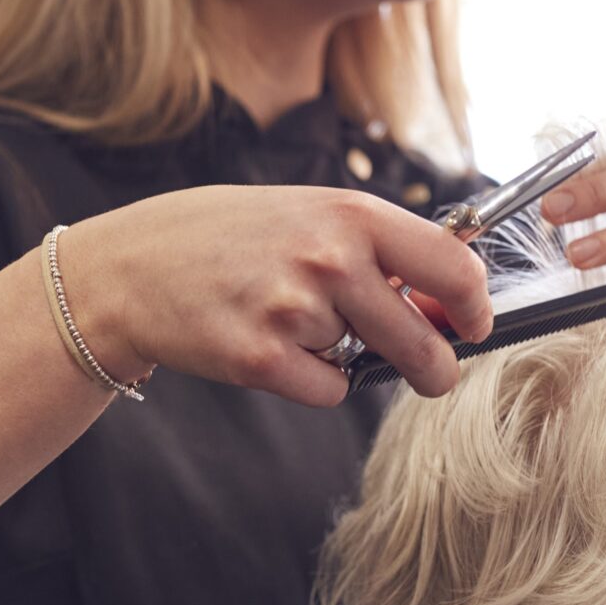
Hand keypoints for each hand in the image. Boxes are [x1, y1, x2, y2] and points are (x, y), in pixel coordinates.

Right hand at [55, 186, 494, 406]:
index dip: (473, 305)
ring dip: (344, 356)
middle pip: (423, 339)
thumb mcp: (308, 216)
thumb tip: (448, 305)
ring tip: (287, 317)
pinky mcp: (261, 359)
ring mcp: (294, 310)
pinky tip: (268, 344)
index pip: (452, 265)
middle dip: (434, 366)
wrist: (132, 266)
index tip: (472, 323)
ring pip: (365, 365)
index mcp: (350, 213)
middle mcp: (329, 258)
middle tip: (431, 372)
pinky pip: (326, 391)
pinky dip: (311, 381)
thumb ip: (377, 253)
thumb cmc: (228, 237)